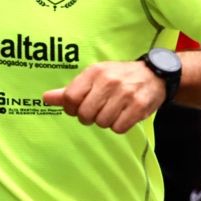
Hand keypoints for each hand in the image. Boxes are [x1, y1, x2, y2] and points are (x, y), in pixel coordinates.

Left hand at [42, 61, 166, 134]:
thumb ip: (69, 90)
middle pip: (85, 114)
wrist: (155, 74)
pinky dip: (120, 125)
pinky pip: (119, 128)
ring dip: (106, 121)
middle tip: (99, 110)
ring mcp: (125, 93)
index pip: (70, 98)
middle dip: (90, 117)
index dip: (72, 108)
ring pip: (102, 122)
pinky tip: (125, 114)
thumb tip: (44, 98)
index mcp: (94, 72)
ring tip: (114, 110)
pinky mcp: (139, 106)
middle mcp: (109, 81)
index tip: (80, 107)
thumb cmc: (119, 77)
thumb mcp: (94, 78)